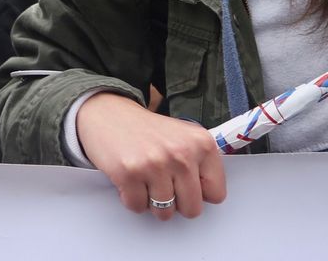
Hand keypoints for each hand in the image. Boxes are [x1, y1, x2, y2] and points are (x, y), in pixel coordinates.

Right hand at [76, 92, 226, 220]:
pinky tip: (131, 179)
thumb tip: (209, 196)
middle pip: (192, 209)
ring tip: (146, 179)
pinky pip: (138, 207)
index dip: (199, 193)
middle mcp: (182, 154)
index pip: (217, 194)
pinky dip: (132, 198)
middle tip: (164, 185)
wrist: (110, 113)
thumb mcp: (183, 137)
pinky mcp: (130, 173)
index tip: (187, 184)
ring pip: (165, 213)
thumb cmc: (148, 131)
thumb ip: (200, 164)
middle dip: (177, 203)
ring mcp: (155, 164)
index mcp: (201, 143)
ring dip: (153, 202)